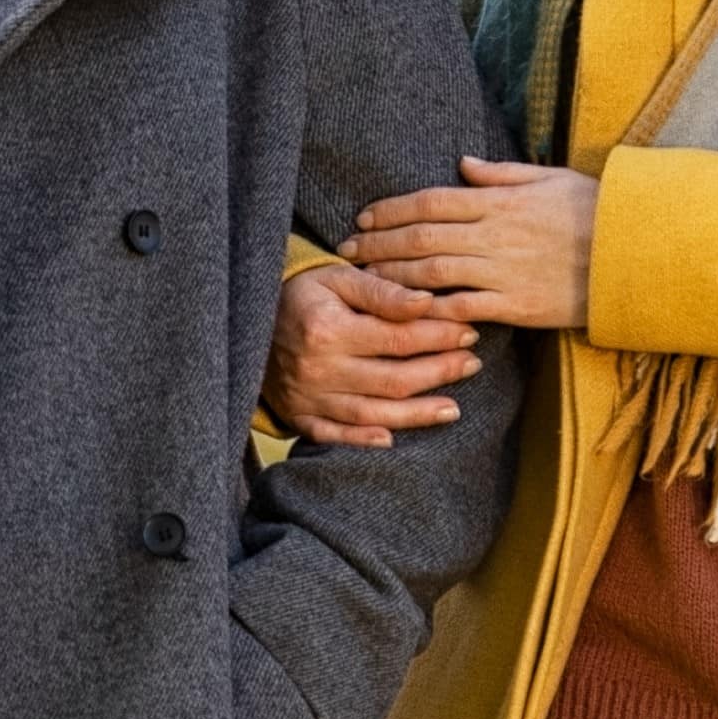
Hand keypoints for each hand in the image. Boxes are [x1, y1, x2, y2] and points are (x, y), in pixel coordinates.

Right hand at [268, 258, 479, 448]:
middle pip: (393, 380)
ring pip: (372, 414)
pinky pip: (333, 435)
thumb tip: (427, 303)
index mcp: (328, 330)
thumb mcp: (338, 277)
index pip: (398, 339)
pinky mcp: (298, 414)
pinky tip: (393, 440)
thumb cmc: (302, 293)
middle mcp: (318, 369)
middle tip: (472, 364)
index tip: (468, 332)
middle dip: (439, 373)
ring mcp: (308, 397)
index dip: (439, 336)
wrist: (245, 316)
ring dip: (416, 415)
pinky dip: (362, 441)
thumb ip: (382, 291)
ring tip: (453, 408)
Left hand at [351, 158, 600, 331]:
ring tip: (362, 280)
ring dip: (391, 277)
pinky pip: (462, 308)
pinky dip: (431, 311)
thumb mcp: (550, 178)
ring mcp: (502, 272)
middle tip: (345, 252)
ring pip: (432, 273)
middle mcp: (493, 235)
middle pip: (420, 238)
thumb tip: (463, 163)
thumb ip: (502, 173)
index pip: (431, 201)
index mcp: (499, 201)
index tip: (363, 218)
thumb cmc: (596, 210)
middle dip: (377, 245)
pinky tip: (404, 313)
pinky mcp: (515, 306)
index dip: (391, 210)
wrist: (636, 252)